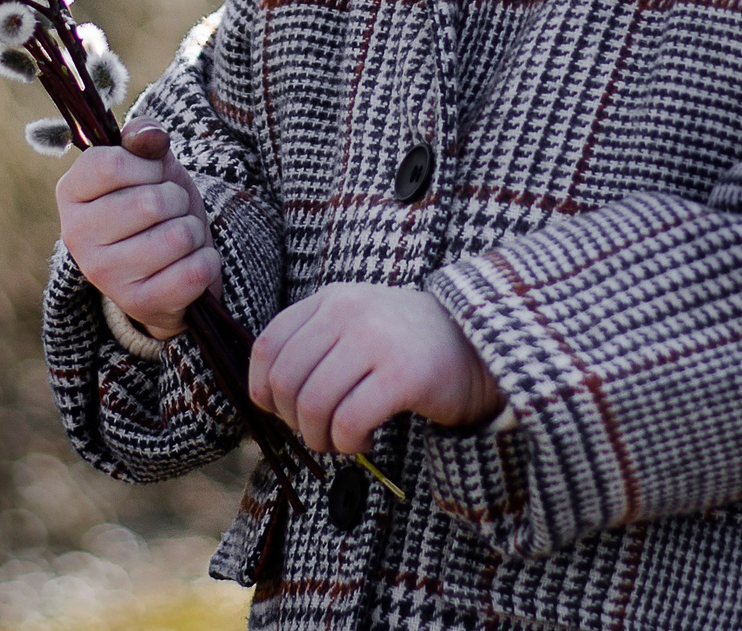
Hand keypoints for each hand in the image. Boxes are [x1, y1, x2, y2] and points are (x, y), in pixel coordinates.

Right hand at [56, 122, 220, 339]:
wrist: (165, 266)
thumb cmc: (154, 203)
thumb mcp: (150, 164)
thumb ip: (145, 136)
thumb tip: (151, 136)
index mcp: (71, 192)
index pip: (112, 163)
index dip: (147, 164)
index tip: (151, 175)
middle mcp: (76, 236)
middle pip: (150, 202)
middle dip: (176, 200)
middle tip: (170, 210)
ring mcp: (104, 275)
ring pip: (178, 237)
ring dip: (193, 231)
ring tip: (179, 237)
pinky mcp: (137, 304)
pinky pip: (194, 272)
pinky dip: (206, 261)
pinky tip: (190, 263)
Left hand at [249, 283, 502, 454]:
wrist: (478, 343)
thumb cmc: (406, 345)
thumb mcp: (354, 326)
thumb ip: (312, 346)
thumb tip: (264, 397)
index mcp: (330, 299)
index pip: (267, 347)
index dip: (263, 390)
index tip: (282, 413)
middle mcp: (348, 312)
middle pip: (285, 381)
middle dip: (293, 422)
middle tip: (318, 432)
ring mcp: (376, 341)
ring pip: (313, 406)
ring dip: (319, 439)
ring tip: (341, 441)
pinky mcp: (403, 375)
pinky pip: (348, 422)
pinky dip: (347, 443)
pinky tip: (363, 440)